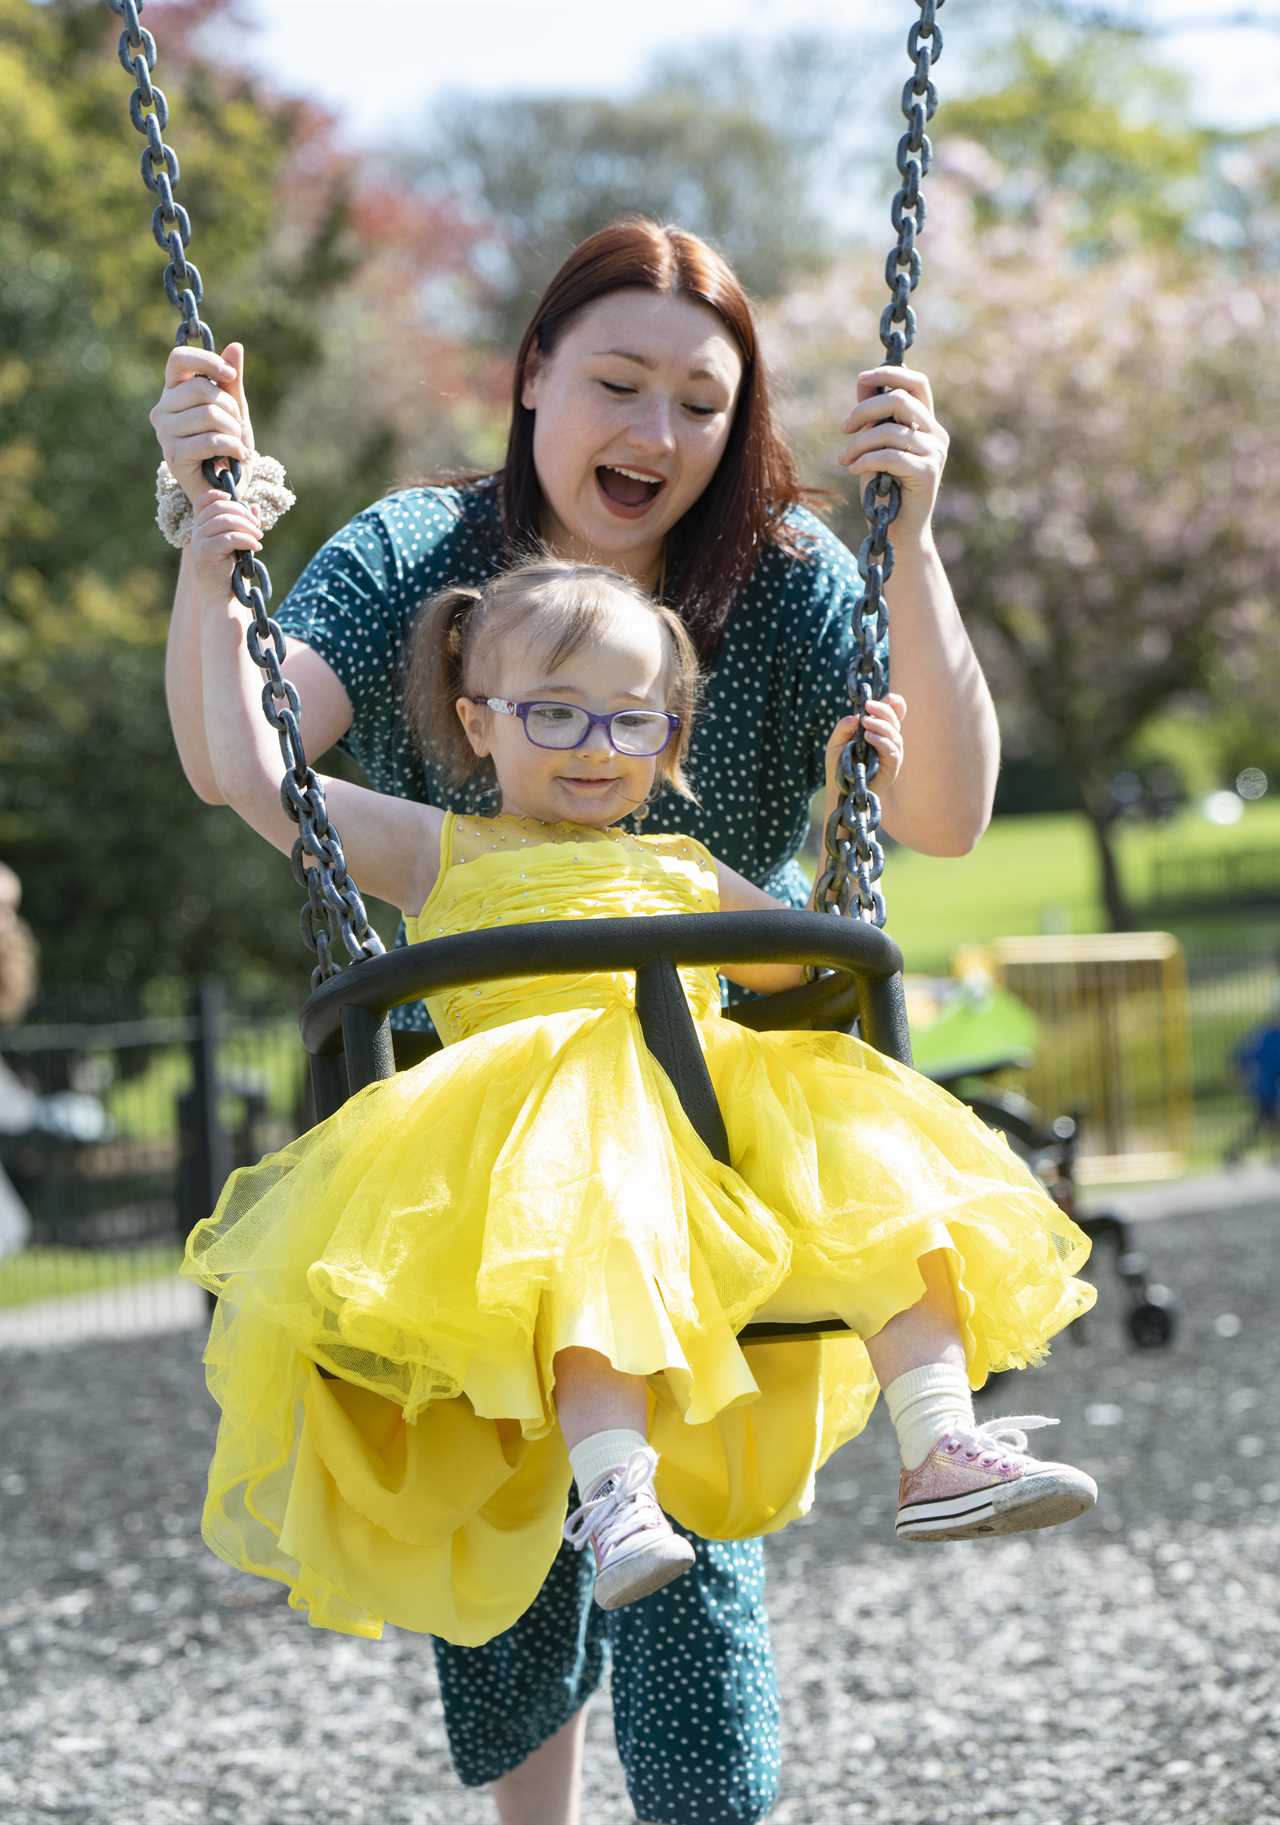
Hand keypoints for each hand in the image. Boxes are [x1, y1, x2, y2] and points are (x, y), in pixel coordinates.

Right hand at [149, 341, 254, 503]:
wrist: (228, 486)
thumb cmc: (228, 444)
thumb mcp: (235, 408)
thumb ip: (232, 380)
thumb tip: (235, 346)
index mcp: (173, 391)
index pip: (178, 359)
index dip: (207, 361)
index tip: (229, 375)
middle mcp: (162, 409)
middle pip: (201, 388)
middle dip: (230, 406)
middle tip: (236, 425)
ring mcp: (164, 433)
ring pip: (209, 414)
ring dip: (233, 430)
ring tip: (236, 443)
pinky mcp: (173, 456)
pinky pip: (210, 440)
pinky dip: (232, 447)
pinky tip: (236, 456)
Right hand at [189, 489, 261, 583]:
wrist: (222, 595)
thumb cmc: (230, 570)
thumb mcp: (239, 543)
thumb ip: (244, 524)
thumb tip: (255, 506)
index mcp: (201, 526)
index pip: (202, 502)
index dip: (216, 495)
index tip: (233, 497)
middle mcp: (196, 531)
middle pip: (219, 508)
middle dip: (243, 514)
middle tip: (258, 527)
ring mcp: (198, 541)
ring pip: (225, 521)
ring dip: (247, 527)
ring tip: (259, 538)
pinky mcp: (205, 552)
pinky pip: (229, 538)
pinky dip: (247, 540)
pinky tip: (256, 547)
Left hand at [824, 694, 906, 792]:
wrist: (840, 791)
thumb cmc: (839, 766)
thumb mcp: (836, 743)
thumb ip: (843, 728)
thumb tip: (856, 716)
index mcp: (879, 731)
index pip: (893, 713)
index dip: (894, 703)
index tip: (884, 697)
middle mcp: (888, 740)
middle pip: (895, 719)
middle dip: (883, 710)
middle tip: (868, 707)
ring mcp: (892, 754)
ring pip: (895, 734)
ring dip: (881, 725)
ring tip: (865, 722)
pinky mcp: (892, 767)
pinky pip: (892, 751)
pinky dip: (882, 741)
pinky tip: (869, 737)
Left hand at [838, 366, 947, 542]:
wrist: (897, 533)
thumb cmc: (883, 490)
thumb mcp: (874, 446)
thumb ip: (873, 416)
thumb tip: (864, 381)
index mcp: (926, 423)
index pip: (917, 382)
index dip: (890, 372)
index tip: (861, 379)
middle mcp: (936, 434)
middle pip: (900, 399)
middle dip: (864, 410)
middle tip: (844, 429)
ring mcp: (934, 453)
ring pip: (890, 430)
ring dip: (858, 444)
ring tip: (845, 459)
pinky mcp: (927, 473)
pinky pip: (889, 456)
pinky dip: (865, 460)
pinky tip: (853, 470)